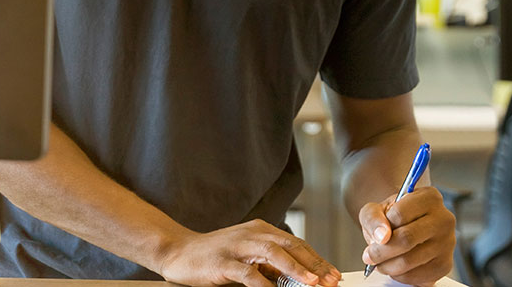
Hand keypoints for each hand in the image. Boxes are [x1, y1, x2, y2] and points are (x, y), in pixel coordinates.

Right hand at [158, 219, 340, 286]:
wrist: (178, 250)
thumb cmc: (214, 255)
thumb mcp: (246, 255)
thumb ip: (270, 263)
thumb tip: (299, 277)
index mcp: (260, 230)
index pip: (295, 243)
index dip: (317, 259)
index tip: (333, 275)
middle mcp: (251, 234)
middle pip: (290, 245)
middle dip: (313, 264)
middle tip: (330, 280)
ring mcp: (237, 246)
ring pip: (273, 253)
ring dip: (295, 268)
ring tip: (312, 282)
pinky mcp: (223, 261)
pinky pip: (247, 272)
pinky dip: (263, 283)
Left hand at [359, 187, 455, 285]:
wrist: (404, 226)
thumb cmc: (391, 216)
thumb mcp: (375, 209)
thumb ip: (373, 218)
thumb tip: (382, 236)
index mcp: (429, 197)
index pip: (399, 214)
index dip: (382, 226)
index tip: (376, 233)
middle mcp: (444, 219)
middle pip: (406, 239)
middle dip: (381, 251)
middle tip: (369, 255)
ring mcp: (448, 243)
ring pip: (410, 260)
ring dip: (387, 265)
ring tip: (379, 262)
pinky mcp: (445, 265)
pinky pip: (418, 276)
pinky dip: (400, 275)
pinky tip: (394, 267)